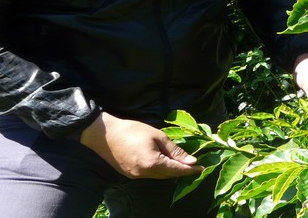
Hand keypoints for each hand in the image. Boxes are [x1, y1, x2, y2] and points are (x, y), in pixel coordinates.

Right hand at [79, 111, 202, 178]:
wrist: (105, 134)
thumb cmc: (132, 130)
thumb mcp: (157, 136)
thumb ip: (175, 150)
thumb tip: (191, 161)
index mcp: (153, 164)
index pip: (177, 170)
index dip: (191, 170)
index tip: (203, 168)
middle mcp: (145, 174)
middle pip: (169, 176)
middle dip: (182, 170)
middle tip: (193, 164)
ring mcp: (136, 176)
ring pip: (159, 177)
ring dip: (170, 171)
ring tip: (180, 162)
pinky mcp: (130, 175)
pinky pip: (149, 175)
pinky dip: (159, 170)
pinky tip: (162, 162)